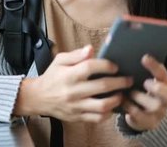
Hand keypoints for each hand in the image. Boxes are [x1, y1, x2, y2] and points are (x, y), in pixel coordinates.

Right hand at [14, 45, 132, 122]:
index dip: (106, 65)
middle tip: (128, 80)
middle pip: (102, 86)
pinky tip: (112, 106)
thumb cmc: (52, 77)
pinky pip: (97, 118)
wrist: (38, 97)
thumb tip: (91, 49)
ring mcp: (76, 106)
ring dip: (117, 99)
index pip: (90, 67)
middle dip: (119, 82)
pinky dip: (108, 113)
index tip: (115, 66)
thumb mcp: (59, 61)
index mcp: (69, 74)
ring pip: (102, 105)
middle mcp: (73, 91)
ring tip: (122, 94)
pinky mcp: (77, 117)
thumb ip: (76, 55)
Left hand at [122, 54, 166, 130]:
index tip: (144, 57)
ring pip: (154, 105)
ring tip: (129, 92)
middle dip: (159, 88)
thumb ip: (138, 66)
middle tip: (145, 82)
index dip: (155, 66)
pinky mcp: (148, 122)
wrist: (141, 114)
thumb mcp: (142, 78)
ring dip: (139, 97)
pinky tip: (122, 101)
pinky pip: (139, 116)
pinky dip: (129, 107)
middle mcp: (166, 99)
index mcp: (166, 84)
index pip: (164, 74)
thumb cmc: (140, 90)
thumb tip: (120, 45)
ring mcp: (159, 112)